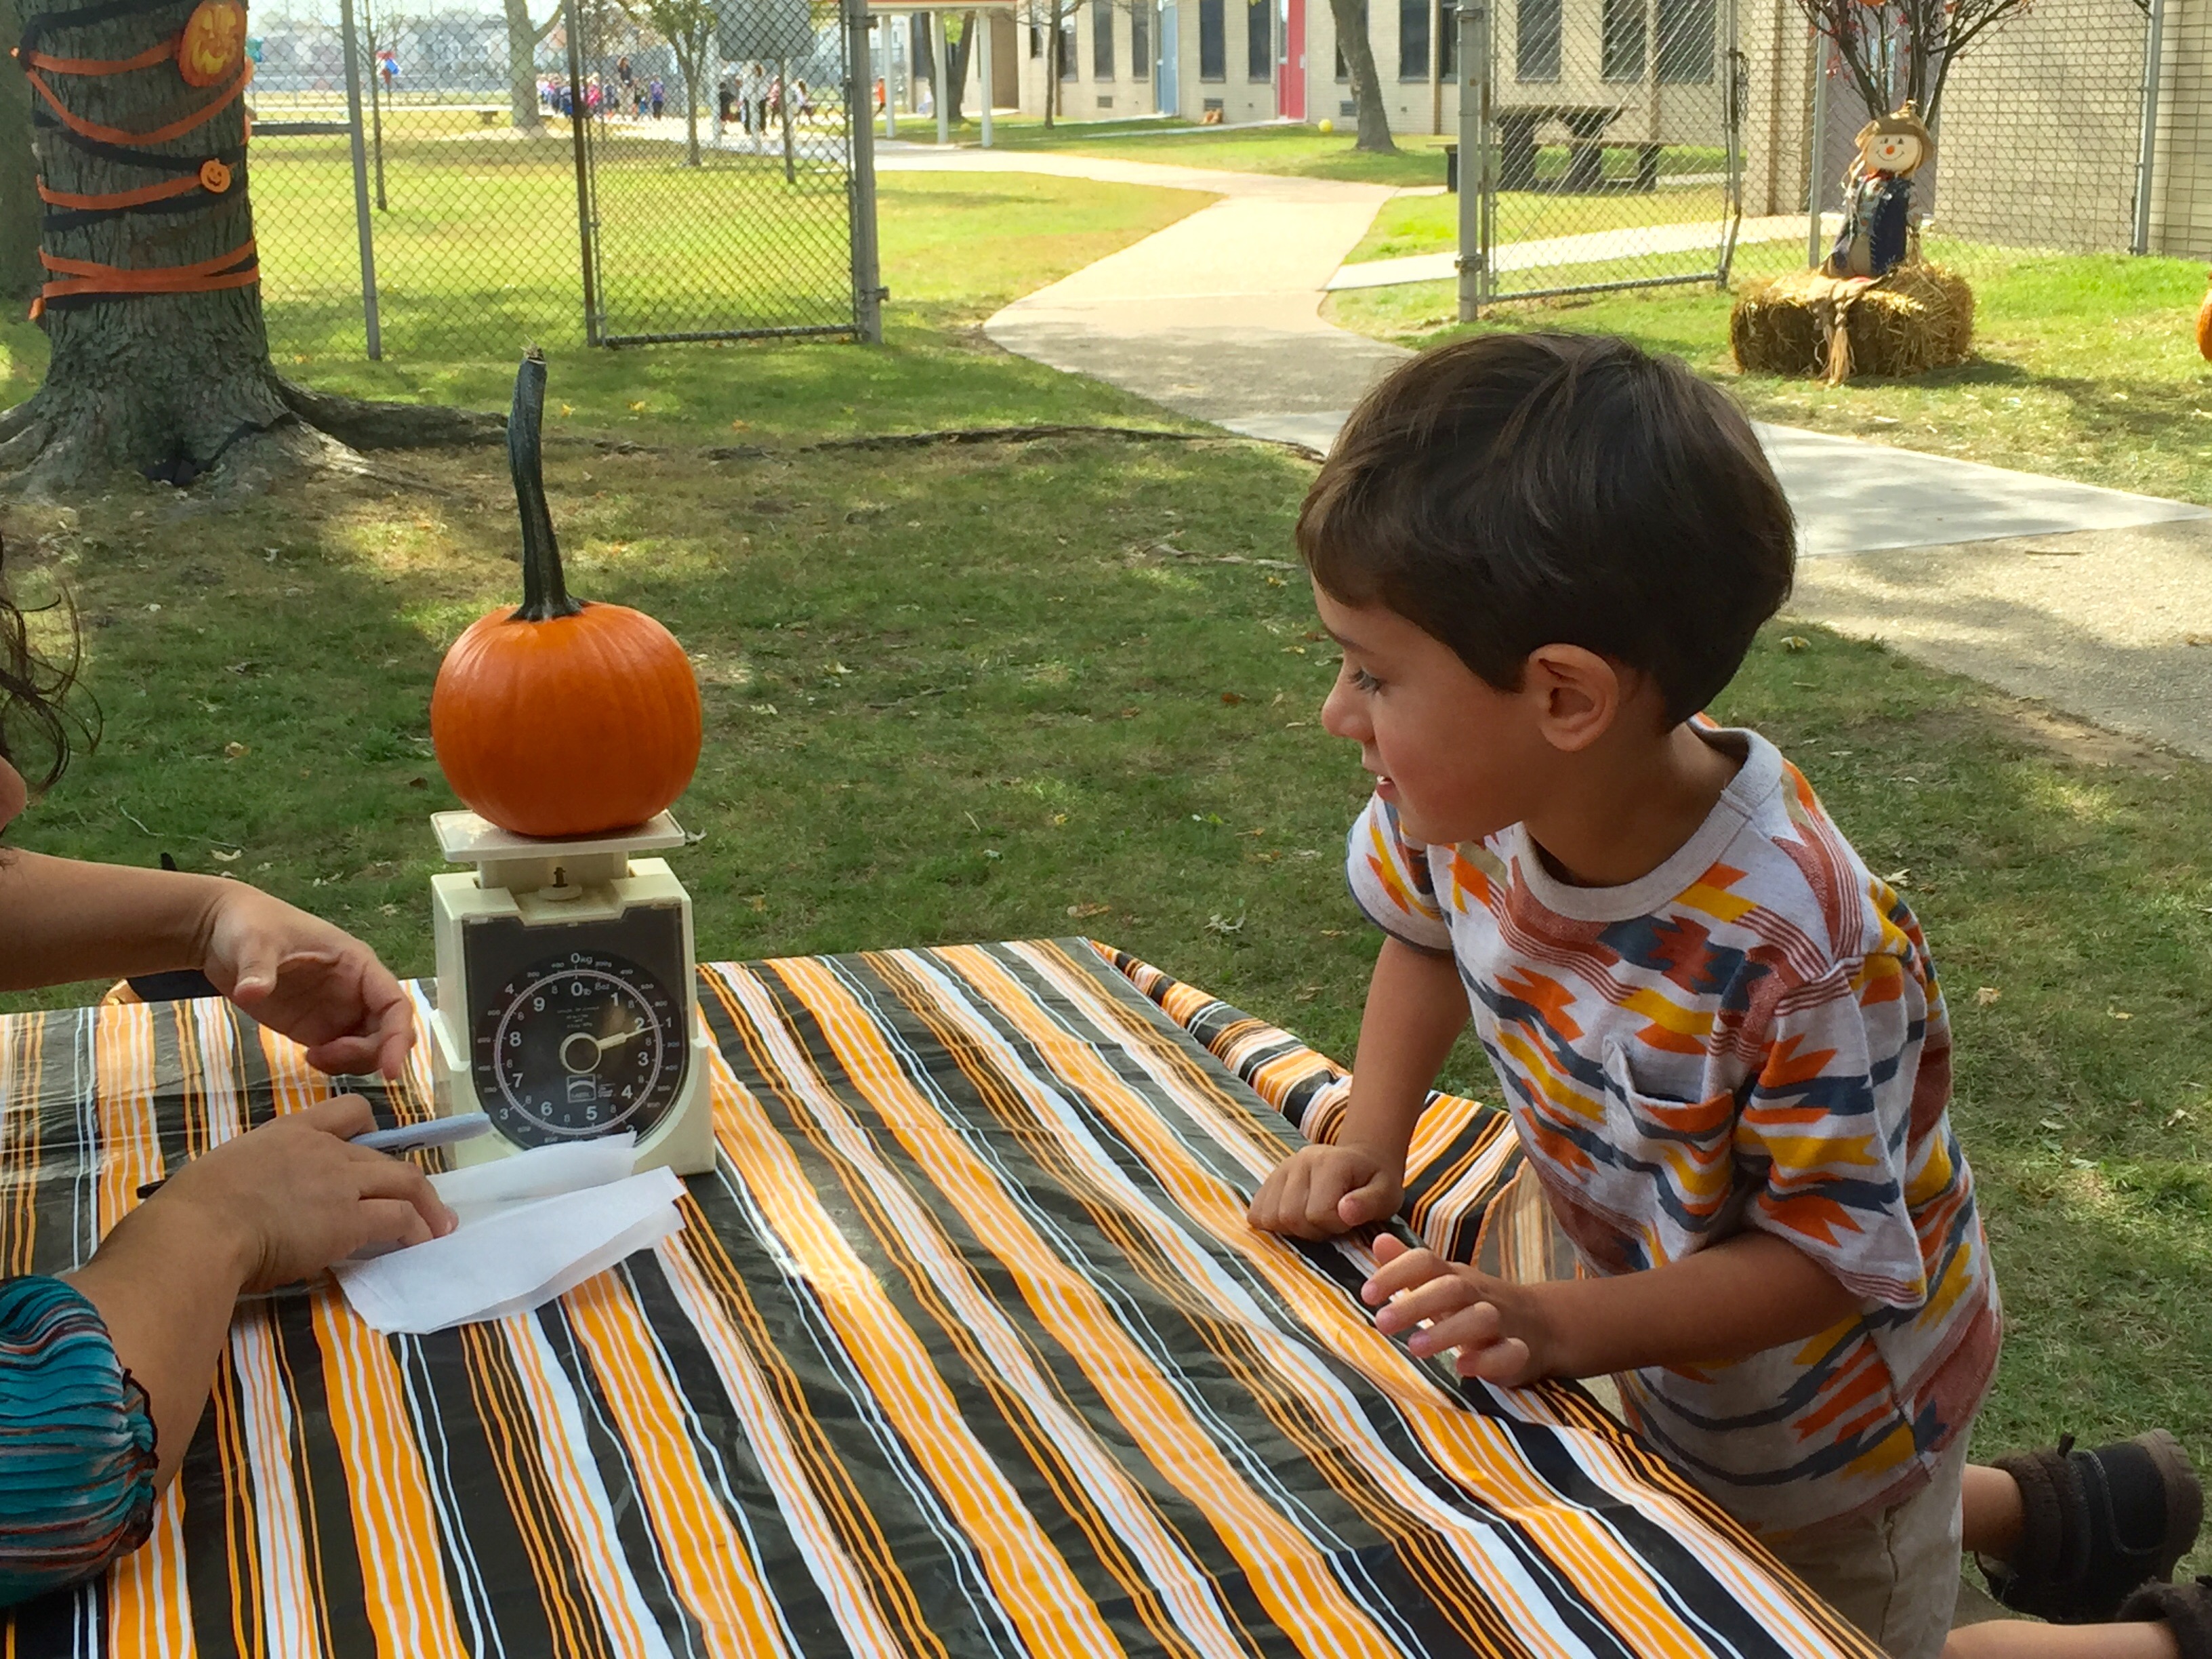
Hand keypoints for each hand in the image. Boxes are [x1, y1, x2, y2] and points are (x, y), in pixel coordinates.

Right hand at [151, 1095, 456, 1290]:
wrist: (199, 1230)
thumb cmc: (192, 1209)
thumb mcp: (225, 1173)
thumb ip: (254, 1178)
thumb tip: (253, 1204)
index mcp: (289, 1132)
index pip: (347, 1112)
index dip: (368, 1131)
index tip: (374, 1151)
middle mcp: (324, 1150)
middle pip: (384, 1153)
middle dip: (406, 1178)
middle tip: (420, 1200)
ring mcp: (341, 1182)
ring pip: (404, 1181)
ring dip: (426, 1206)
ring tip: (438, 1227)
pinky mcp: (350, 1218)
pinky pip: (399, 1219)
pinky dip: (416, 1230)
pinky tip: (420, 1245)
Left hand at [197, 884, 414, 1077]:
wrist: (224, 932)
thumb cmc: (251, 925)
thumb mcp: (255, 941)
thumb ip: (258, 968)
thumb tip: (251, 993)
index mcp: (357, 965)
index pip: (395, 1003)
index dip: (399, 1037)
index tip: (392, 1072)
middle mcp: (356, 991)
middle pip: (388, 1031)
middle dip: (371, 1054)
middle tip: (325, 1057)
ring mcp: (338, 1011)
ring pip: (369, 1047)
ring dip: (352, 1062)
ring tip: (313, 1058)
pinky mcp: (317, 1028)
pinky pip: (343, 1054)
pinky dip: (336, 1065)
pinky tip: (309, 1059)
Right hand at [1248, 1142, 1403, 1239]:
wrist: (1361, 1160)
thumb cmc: (1376, 1182)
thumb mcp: (1387, 1194)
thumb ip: (1369, 1204)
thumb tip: (1344, 1212)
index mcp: (1330, 1163)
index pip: (1317, 1212)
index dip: (1334, 1226)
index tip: (1348, 1221)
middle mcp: (1300, 1161)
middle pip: (1289, 1216)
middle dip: (1312, 1230)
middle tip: (1330, 1223)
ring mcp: (1282, 1168)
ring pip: (1269, 1216)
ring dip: (1292, 1229)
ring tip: (1313, 1219)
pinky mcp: (1271, 1178)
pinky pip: (1256, 1210)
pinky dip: (1271, 1223)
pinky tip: (1293, 1219)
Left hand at [1362, 1234, 1551, 1386]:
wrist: (1543, 1324)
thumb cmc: (1477, 1303)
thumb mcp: (1444, 1281)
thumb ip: (1411, 1267)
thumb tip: (1379, 1240)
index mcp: (1455, 1277)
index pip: (1426, 1262)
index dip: (1396, 1273)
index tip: (1367, 1294)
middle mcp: (1478, 1295)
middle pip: (1451, 1289)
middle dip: (1415, 1303)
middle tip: (1381, 1322)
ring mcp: (1502, 1323)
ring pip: (1481, 1318)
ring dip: (1448, 1331)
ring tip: (1415, 1347)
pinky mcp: (1520, 1352)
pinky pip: (1510, 1352)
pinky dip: (1488, 1360)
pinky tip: (1463, 1367)